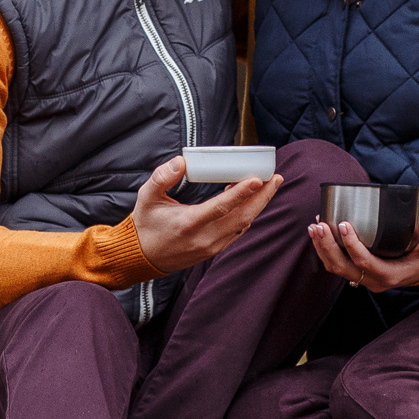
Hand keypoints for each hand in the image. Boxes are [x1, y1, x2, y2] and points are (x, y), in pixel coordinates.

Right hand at [132, 156, 283, 274]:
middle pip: (242, 216)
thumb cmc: (146, 224)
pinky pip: (237, 231)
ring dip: (258, 205)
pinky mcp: (214, 250)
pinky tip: (252, 200)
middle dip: (262, 196)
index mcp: (188, 223)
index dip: (241, 193)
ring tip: (268, 185)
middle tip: (275, 177)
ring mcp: (211, 246)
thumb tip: (181, 161)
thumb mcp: (146, 196)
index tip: (258, 179)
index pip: (221, 207)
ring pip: (243, 224)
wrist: (143, 257)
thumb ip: (162, 177)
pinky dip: (247, 214)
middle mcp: (204, 238)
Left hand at [311, 214, 418, 289]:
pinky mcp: (357, 271)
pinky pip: (336, 263)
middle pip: (342, 267)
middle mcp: (372, 280)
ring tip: (314, 226)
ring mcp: (363, 278)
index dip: (351, 245)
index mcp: (389, 275)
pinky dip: (325, 249)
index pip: (364, 262)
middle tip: (320, 224)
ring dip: (322, 248)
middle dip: (328, 246)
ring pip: (335, 267)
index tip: (343, 224)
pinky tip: (320, 231)